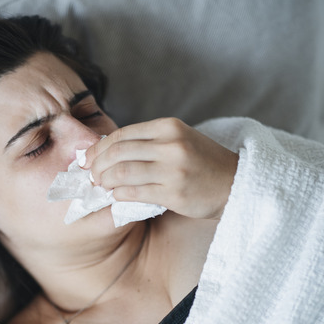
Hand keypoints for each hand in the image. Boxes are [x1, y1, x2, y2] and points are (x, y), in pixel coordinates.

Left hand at [83, 117, 237, 219]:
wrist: (236, 184)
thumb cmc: (202, 163)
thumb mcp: (178, 140)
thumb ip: (147, 142)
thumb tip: (105, 150)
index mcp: (169, 127)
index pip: (121, 135)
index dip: (99, 148)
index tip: (88, 159)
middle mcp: (171, 145)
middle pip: (118, 153)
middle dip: (97, 166)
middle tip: (92, 176)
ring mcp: (173, 169)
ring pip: (123, 173)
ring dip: (106, 181)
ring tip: (103, 186)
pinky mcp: (175, 193)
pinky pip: (135, 193)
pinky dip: (119, 195)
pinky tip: (118, 196)